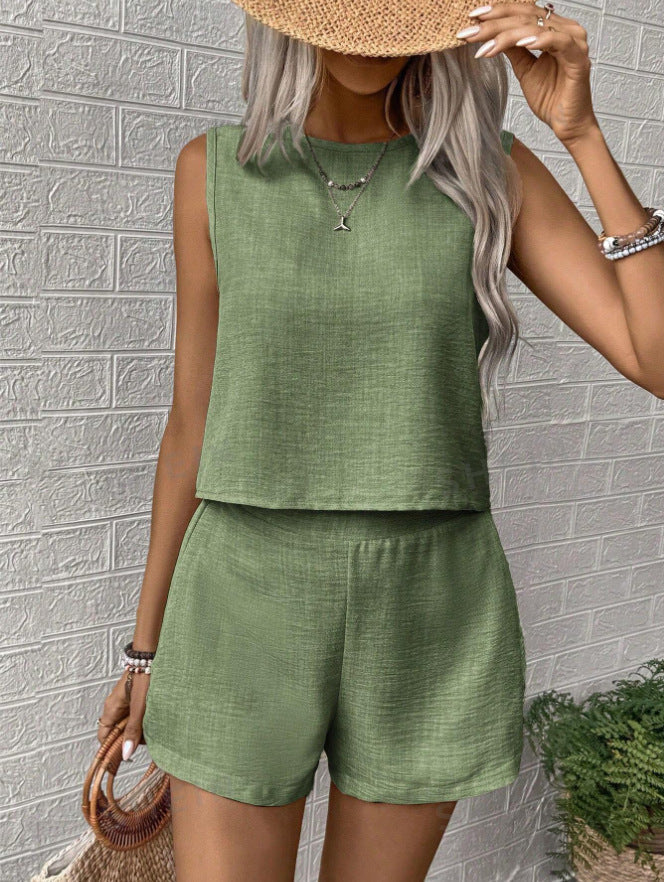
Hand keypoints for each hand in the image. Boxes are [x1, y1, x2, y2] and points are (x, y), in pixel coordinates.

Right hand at [96, 669, 148, 761]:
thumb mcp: (140, 707)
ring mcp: (125, 702)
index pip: (103, 737)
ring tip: (153, 726)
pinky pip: (136, 715)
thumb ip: (133, 730)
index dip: (111, 749)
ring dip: (140, 728)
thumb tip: (125, 754)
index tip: (125, 756)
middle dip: (131, 738)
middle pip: (118, 732)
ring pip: (129, 724)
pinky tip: (155, 718)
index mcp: (110, 709)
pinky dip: (145, 719)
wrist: (153, 655)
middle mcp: (115, 707)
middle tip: (146, 738)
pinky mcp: (135, 698)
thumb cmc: (145, 677)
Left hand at [456, 2, 598, 146]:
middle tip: (470, 32)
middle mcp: (565, 29)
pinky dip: (538, 40)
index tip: (472, 18)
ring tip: (486, 45)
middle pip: (525, 17)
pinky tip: (520, 43)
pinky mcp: (578, 57)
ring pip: (536, 27)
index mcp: (552, 29)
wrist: (566, 124)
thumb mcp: (523, 69)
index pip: (522, 12)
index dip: (497, 13)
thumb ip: (512, 49)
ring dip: (507, 34)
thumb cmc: (550, 98)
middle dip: (494, 24)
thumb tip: (491, 33)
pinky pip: (557, 41)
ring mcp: (573, 41)